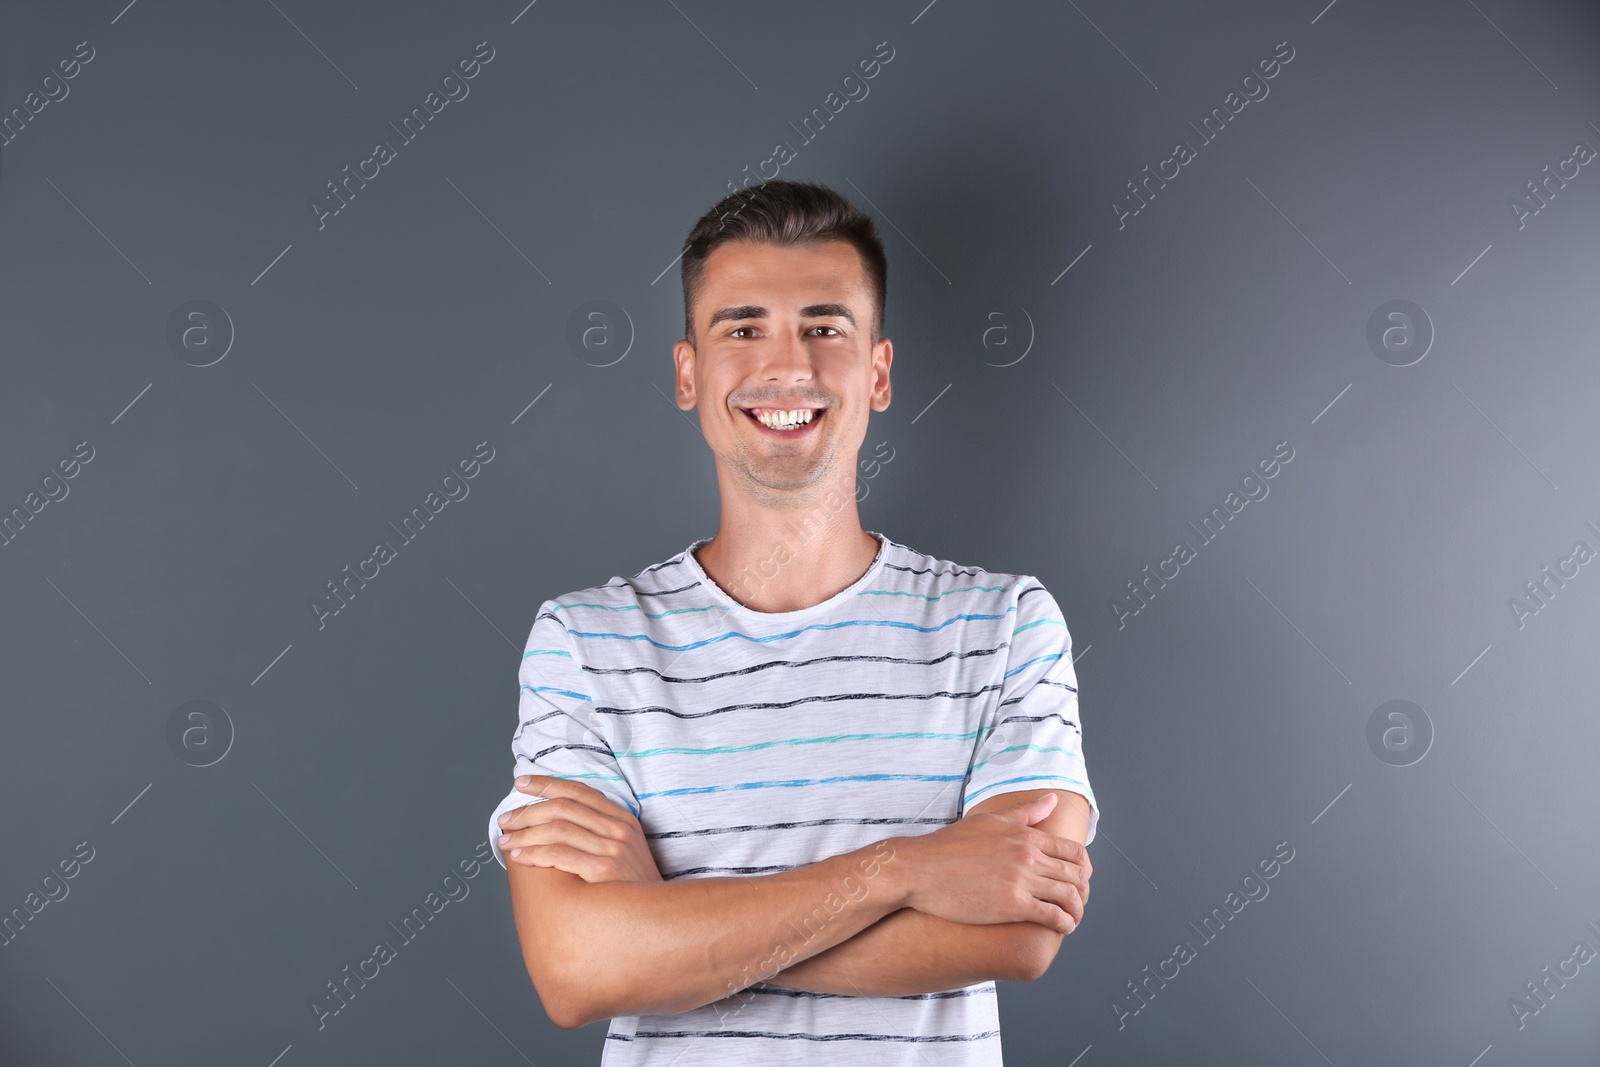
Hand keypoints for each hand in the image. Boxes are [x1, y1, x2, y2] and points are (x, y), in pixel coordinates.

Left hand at [496, 776, 661, 882]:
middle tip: (505, 821)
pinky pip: (559, 855)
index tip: (521, 783)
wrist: (656, 919)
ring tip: (505, 842)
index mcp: (623, 819)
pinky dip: (534, 854)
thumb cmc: (631, 887)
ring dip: (524, 834)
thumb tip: (554, 821)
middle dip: (527, 811)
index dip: (547, 783)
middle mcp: (619, 830)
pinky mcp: (603, 870)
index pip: (579, 791)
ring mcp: (613, 849)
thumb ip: (599, 832)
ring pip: (557, 830)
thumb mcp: (625, 851)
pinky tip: (519, 858)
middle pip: (563, 808)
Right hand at [890, 792, 1089, 933]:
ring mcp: (1022, 880)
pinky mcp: (1013, 905)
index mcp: (1026, 836)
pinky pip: (1052, 917)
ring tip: (1072, 919)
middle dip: (1083, 892)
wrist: (920, 869)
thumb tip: (1053, 799)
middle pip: (1076, 875)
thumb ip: (1025, 811)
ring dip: (1077, 911)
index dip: (1083, 869)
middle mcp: (1029, 855)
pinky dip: (1064, 924)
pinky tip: (1062, 928)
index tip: (1079, 880)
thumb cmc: (949, 845)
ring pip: (1069, 897)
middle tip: (1078, 903)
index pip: (1074, 852)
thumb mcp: (989, 821)